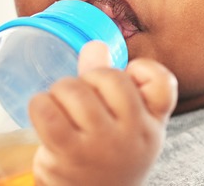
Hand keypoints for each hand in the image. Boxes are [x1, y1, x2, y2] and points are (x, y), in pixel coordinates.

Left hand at [29, 41, 177, 185]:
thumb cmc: (111, 158)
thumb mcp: (125, 125)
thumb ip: (112, 83)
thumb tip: (95, 45)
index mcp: (153, 123)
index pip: (163, 82)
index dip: (142, 70)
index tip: (128, 76)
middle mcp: (133, 133)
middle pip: (109, 77)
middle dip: (88, 78)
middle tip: (83, 96)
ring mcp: (101, 145)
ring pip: (74, 90)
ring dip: (60, 90)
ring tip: (61, 104)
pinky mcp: (68, 155)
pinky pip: (47, 111)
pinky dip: (40, 104)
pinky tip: (44, 112)